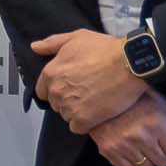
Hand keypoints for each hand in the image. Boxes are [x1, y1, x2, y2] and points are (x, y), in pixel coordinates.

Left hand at [30, 30, 145, 133]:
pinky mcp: (84, 119)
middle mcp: (57, 91)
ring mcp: (69, 106)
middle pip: (56, 103)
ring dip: (78, 111)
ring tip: (95, 100)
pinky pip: (77, 127)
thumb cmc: (106, 50)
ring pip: (66, 115)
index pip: (43, 90)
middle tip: (87, 91)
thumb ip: (52, 43)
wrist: (131, 64)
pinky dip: (86, 123)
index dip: (56, 89)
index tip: (71, 86)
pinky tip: (97, 112)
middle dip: (68, 99)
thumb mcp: (77, 37)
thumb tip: (35, 47)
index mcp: (51, 73)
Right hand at [91, 92, 165, 165]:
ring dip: (146, 156)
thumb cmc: (138, 100)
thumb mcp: (165, 108)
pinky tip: (128, 145)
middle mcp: (140, 135)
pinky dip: (130, 160)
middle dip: (162, 151)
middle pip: (164, 161)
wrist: (101, 96)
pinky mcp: (108, 151)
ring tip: (139, 140)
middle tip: (152, 136)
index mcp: (158, 122)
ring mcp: (122, 145)